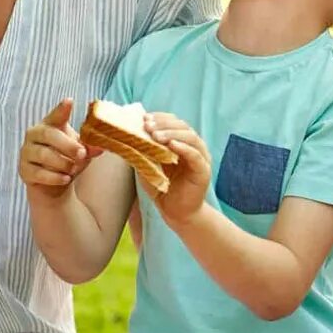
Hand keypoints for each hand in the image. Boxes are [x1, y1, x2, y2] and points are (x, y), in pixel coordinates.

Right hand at [18, 98, 94, 198]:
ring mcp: (27, 152)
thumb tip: (100, 147)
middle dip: (67, 145)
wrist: (54, 184)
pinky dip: (54, 177)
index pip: (55, 115)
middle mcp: (34, 135)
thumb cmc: (67, 160)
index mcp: (49, 125)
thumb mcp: (81, 152)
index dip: (62, 109)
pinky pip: (39, 173)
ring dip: (62, 163)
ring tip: (73, 169)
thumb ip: (89, 148)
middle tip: (82, 153)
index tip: (70, 101)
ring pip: (43, 155)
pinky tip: (65, 178)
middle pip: (49, 135)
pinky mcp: (24, 170)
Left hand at [143, 110, 211, 224]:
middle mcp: (194, 147)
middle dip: (164, 124)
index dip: (160, 118)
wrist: (177, 213)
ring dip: (172, 133)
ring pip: (190, 137)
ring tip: (156, 135)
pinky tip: (171, 145)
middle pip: (182, 127)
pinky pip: (195, 155)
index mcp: (182, 143)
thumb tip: (128, 136)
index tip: (144, 118)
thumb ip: (144, 151)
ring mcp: (201, 158)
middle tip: (147, 125)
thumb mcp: (149, 166)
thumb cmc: (164, 189)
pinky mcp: (203, 171)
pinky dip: (184, 148)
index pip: (174, 123)